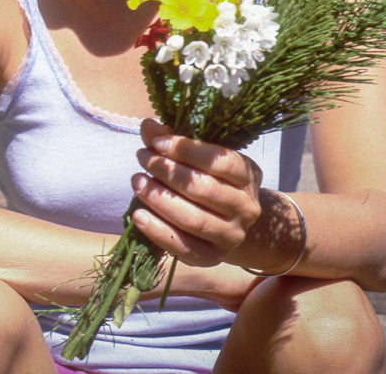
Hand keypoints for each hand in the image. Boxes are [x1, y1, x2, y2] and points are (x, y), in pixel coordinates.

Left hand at [130, 119, 261, 268]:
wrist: (228, 221)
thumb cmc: (210, 178)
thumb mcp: (200, 155)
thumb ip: (174, 140)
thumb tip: (148, 127)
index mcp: (248, 175)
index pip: (220, 160)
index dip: (187, 149)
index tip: (157, 142)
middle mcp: (246, 207)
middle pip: (205, 189)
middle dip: (168, 171)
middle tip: (143, 157)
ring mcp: (232, 235)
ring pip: (194, 219)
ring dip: (160, 199)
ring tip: (137, 181)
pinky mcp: (213, 258)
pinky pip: (184, 247)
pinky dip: (158, 231)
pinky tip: (138, 215)